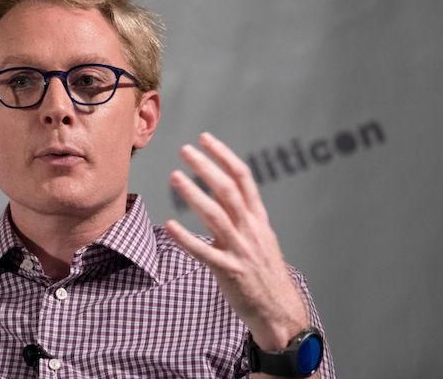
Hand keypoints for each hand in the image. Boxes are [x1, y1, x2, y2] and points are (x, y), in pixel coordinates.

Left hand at [165, 132, 308, 350]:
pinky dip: (187, 238)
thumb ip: (242, 215)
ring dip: (194, 194)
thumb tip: (223, 191)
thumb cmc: (263, 272)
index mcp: (258, 219)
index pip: (243, 178)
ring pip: (216, 216)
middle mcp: (251, 230)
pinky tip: (169, 226)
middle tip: (185, 150)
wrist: (279, 310)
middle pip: (228, 190)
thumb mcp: (260, 237)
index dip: (224, 156)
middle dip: (206, 167)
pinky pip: (205, 253)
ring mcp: (241, 250)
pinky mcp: (230, 272)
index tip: (205, 138)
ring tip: (174, 177)